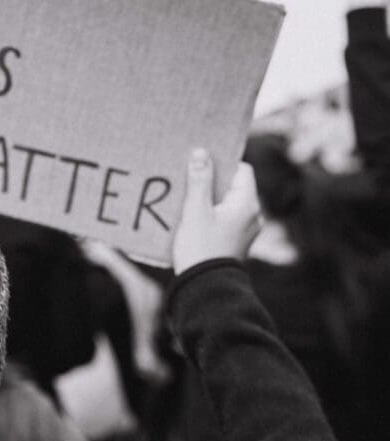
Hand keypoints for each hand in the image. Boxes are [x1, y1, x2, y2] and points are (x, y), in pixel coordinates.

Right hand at [172, 149, 261, 274]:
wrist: (205, 288)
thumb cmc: (201, 248)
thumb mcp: (196, 211)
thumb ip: (200, 180)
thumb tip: (201, 152)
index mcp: (247, 204)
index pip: (242, 170)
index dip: (222, 164)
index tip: (201, 164)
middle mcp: (253, 215)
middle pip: (234, 186)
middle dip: (212, 181)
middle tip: (190, 179)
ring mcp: (246, 230)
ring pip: (228, 203)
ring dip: (210, 199)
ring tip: (188, 199)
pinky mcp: (237, 241)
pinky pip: (226, 218)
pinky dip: (212, 214)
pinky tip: (193, 218)